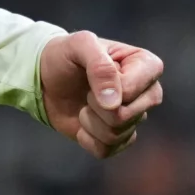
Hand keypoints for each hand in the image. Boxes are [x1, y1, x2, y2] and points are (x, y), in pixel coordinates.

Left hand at [39, 30, 163, 159]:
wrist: (46, 78)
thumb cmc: (66, 55)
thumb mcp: (79, 44)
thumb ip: (99, 65)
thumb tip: (114, 103)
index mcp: (147, 65)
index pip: (132, 89)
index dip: (106, 86)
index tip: (92, 71)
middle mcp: (148, 93)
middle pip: (127, 116)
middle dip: (96, 105)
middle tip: (86, 90)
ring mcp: (134, 117)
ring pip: (116, 134)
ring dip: (89, 120)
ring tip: (84, 103)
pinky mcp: (120, 138)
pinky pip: (106, 150)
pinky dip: (86, 137)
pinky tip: (82, 122)